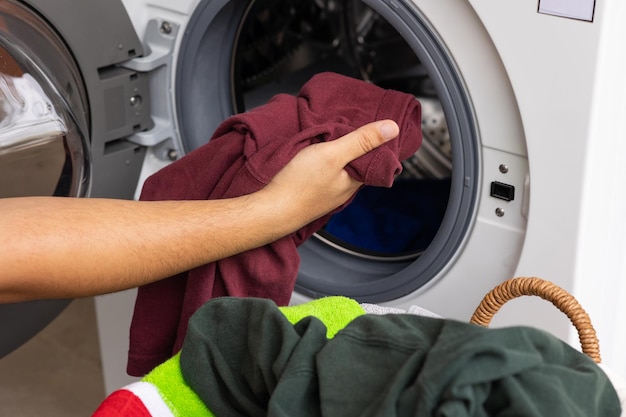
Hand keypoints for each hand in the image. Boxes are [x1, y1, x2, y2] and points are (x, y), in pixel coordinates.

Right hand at [260, 120, 399, 226]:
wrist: (269, 210)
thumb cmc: (298, 185)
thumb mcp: (333, 153)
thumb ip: (361, 141)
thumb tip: (392, 129)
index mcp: (354, 181)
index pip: (375, 160)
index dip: (375, 142)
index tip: (373, 126)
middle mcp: (343, 190)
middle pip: (356, 164)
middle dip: (355, 146)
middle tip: (350, 126)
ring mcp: (326, 194)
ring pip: (339, 170)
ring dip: (337, 154)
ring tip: (331, 137)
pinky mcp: (309, 194)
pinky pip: (322, 175)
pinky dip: (322, 163)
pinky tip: (313, 155)